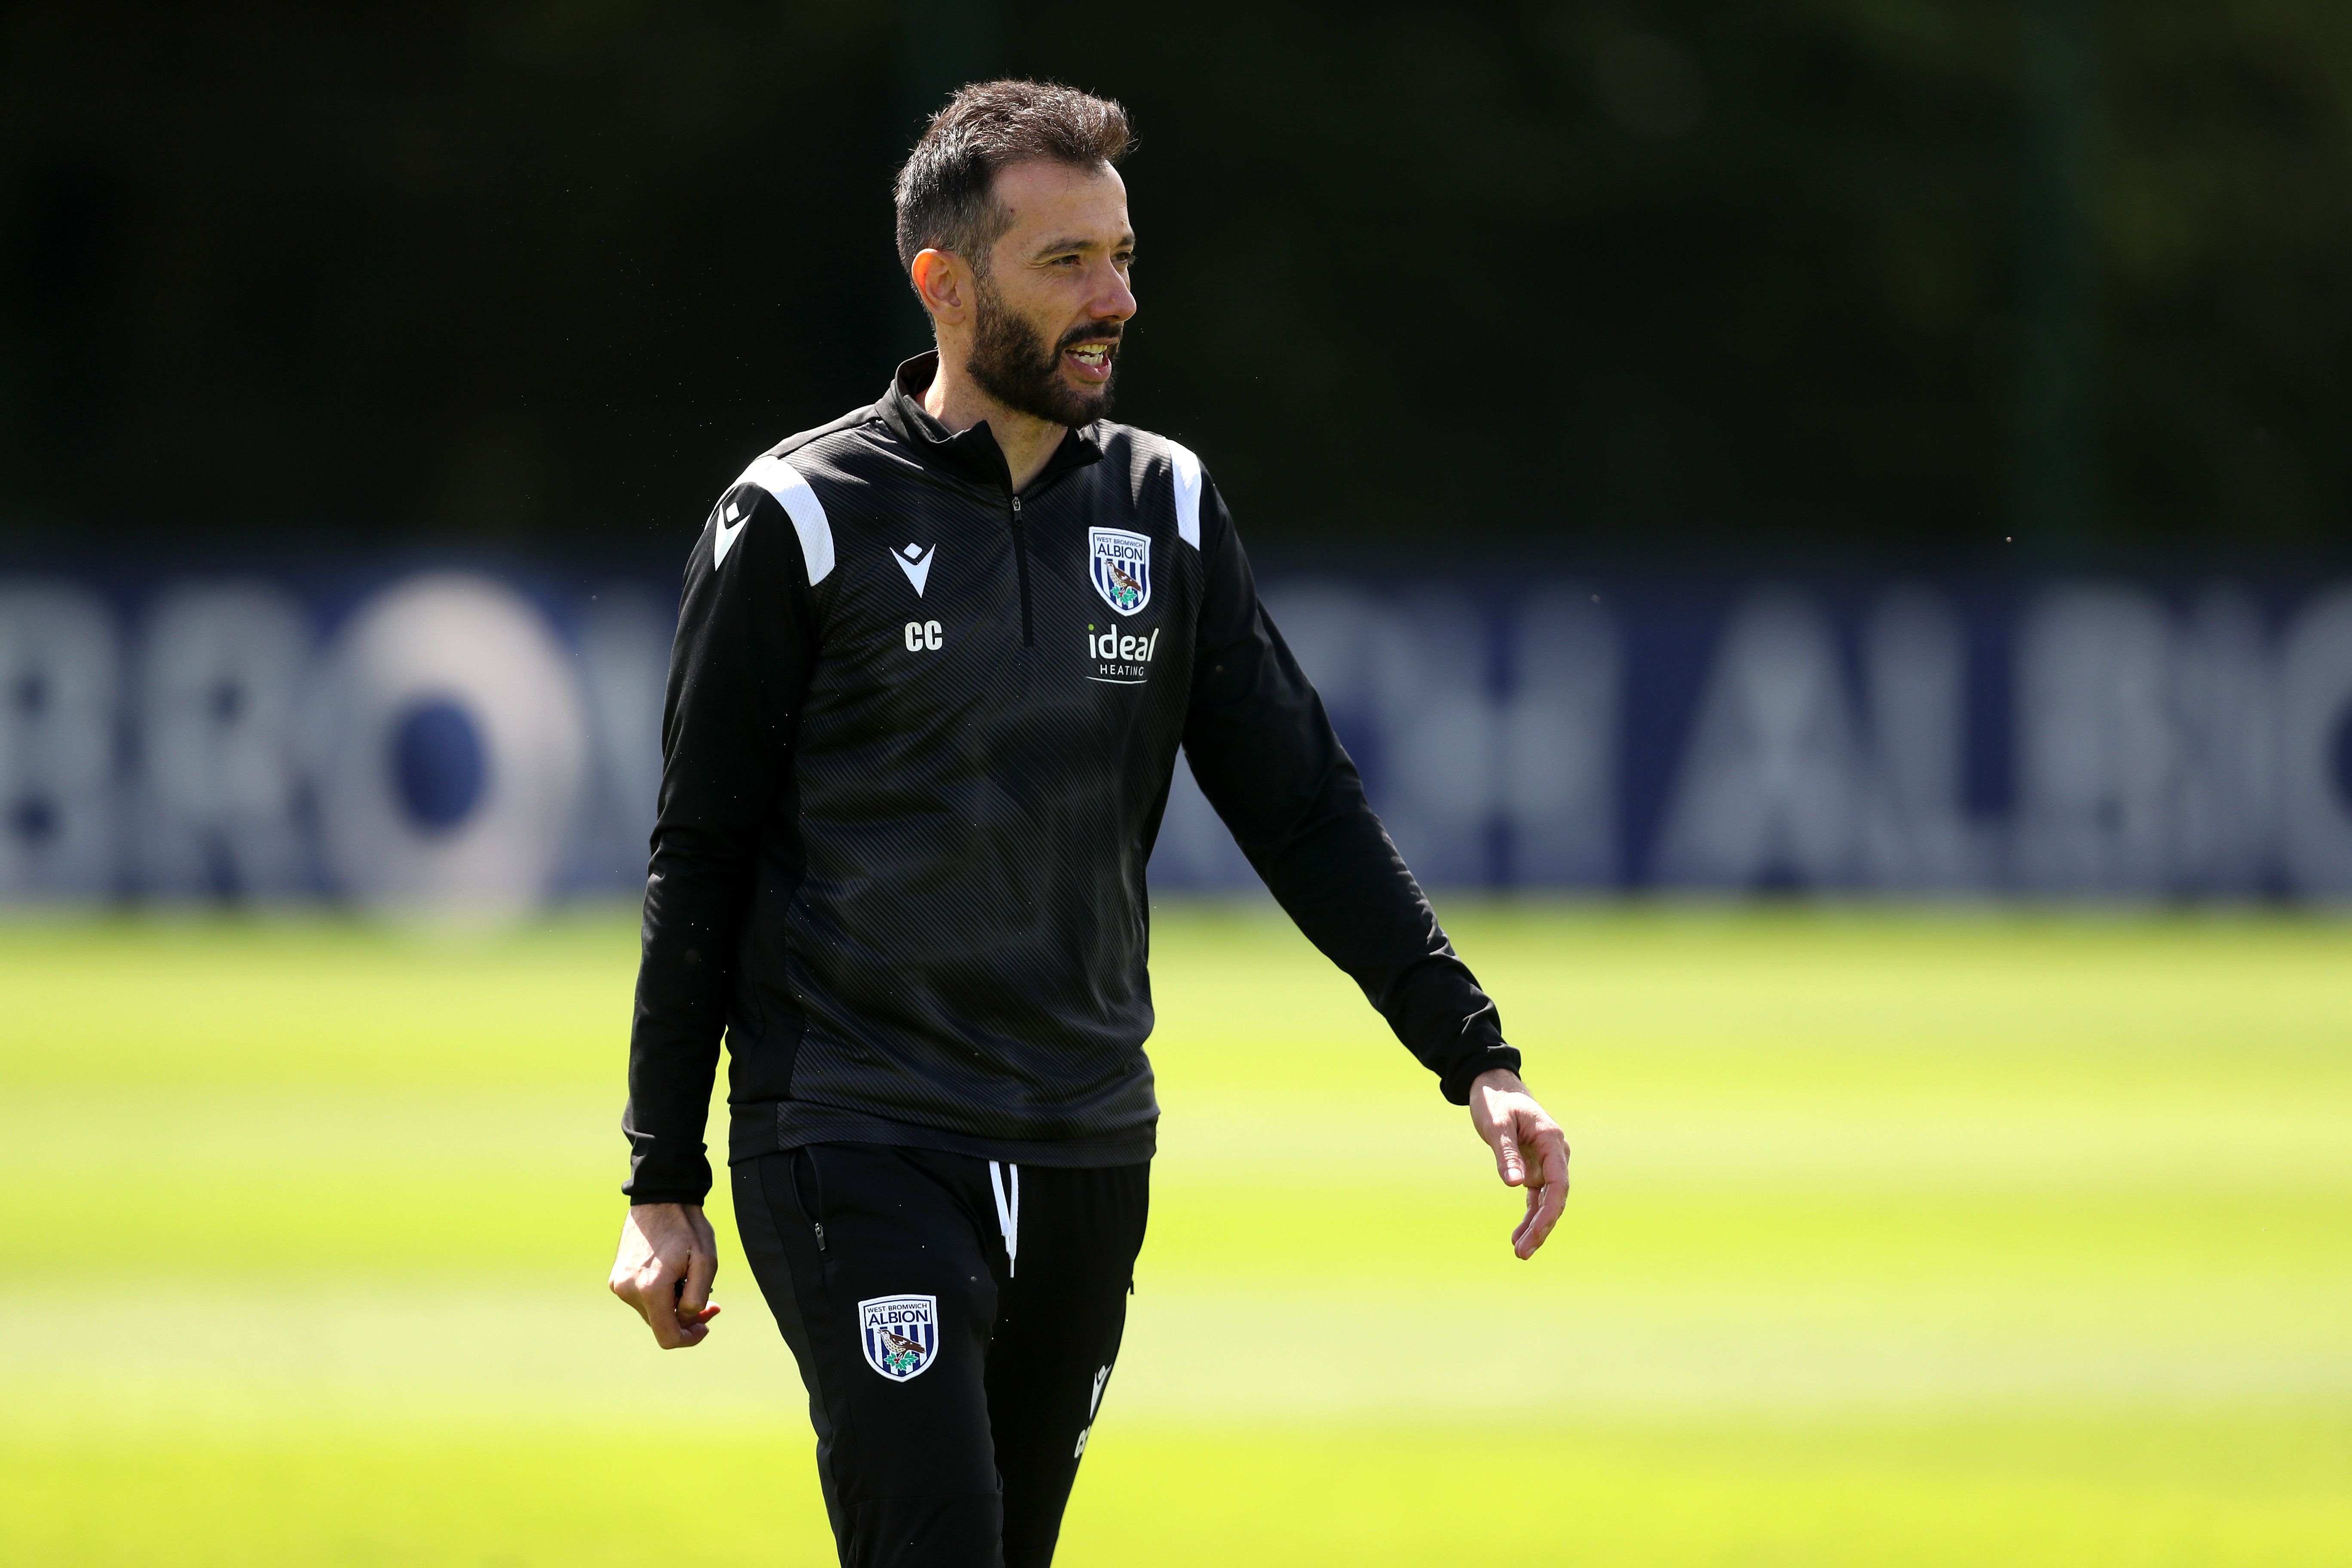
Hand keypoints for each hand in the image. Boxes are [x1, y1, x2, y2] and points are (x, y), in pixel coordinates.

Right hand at [608, 1202, 720, 1347]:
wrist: (660, 1198)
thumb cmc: (686, 1227)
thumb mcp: (705, 1261)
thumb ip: (696, 1297)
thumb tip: (685, 1318)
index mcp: (650, 1289)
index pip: (667, 1337)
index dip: (690, 1339)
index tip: (706, 1326)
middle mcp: (628, 1291)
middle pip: (660, 1324)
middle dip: (686, 1318)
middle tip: (710, 1302)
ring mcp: (619, 1284)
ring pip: (652, 1311)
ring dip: (673, 1305)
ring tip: (691, 1281)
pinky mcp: (617, 1277)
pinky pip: (642, 1298)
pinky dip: (659, 1295)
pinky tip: (674, 1275)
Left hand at [1468, 1068, 1569, 1259]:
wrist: (1494, 1085)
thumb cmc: (1495, 1101)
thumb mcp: (1497, 1125)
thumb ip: (1506, 1154)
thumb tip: (1515, 1186)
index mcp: (1552, 1142)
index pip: (1558, 1184)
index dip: (1549, 1213)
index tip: (1535, 1234)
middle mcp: (1555, 1154)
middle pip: (1555, 1198)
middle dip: (1541, 1227)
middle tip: (1521, 1253)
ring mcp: (1546, 1161)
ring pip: (1546, 1201)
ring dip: (1535, 1226)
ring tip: (1519, 1252)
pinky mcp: (1534, 1166)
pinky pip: (1536, 1196)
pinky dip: (1529, 1215)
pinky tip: (1519, 1236)